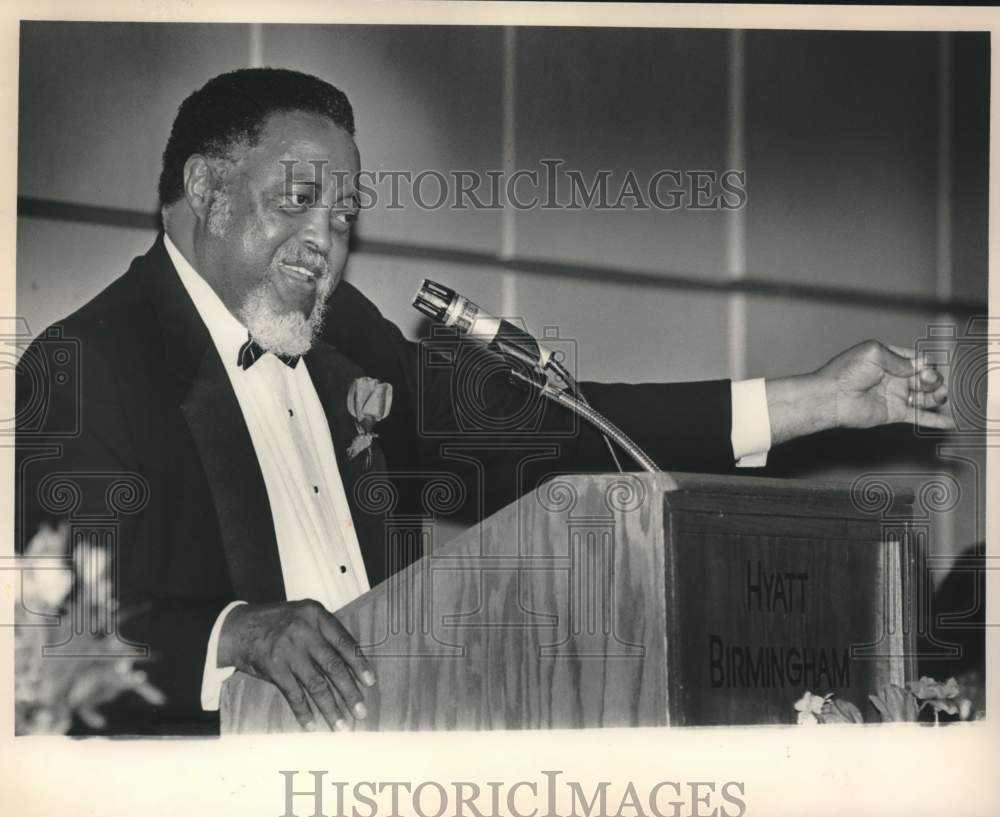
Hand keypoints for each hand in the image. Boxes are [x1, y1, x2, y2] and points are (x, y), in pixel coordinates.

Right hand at [218, 600, 375, 731]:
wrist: (237, 629)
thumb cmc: (277, 623)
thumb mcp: (303, 616)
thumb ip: (324, 633)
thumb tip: (352, 663)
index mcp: (316, 615)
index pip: (345, 642)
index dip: (359, 664)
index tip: (370, 682)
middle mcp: (305, 631)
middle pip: (334, 667)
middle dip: (350, 692)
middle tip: (361, 712)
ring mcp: (289, 651)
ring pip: (317, 685)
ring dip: (331, 709)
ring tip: (342, 726)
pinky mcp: (274, 668)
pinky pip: (294, 695)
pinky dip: (304, 713)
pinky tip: (312, 726)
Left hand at [766, 340, 954, 445]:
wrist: (831, 397)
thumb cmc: (845, 372)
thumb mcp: (874, 353)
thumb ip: (899, 359)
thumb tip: (918, 366)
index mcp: (889, 359)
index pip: (919, 360)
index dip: (927, 363)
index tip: (925, 367)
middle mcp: (894, 377)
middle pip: (927, 378)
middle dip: (933, 379)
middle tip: (928, 380)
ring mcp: (895, 396)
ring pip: (926, 397)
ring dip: (938, 396)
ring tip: (940, 396)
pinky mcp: (894, 413)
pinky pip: (919, 417)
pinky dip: (934, 420)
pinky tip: (949, 423)